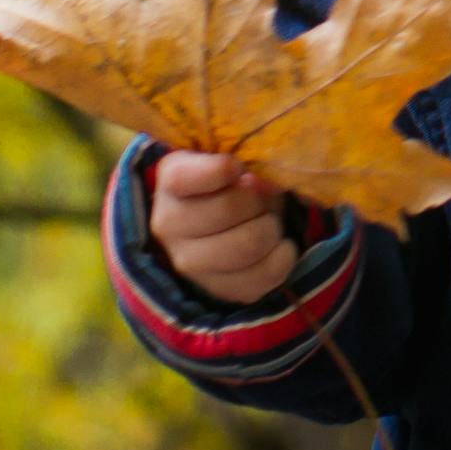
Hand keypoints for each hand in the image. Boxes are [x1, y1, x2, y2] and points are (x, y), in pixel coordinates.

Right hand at [149, 151, 296, 304]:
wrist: (231, 221)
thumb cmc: (236, 182)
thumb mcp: (240, 160)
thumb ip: (249, 162)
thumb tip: (261, 184)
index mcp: (171, 181)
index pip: (185, 177)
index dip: (222, 170)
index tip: (237, 168)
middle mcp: (168, 225)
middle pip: (229, 208)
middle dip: (258, 200)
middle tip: (259, 200)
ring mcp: (187, 263)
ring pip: (249, 245)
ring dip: (271, 228)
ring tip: (267, 222)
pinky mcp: (216, 289)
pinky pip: (262, 277)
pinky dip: (283, 258)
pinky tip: (277, 246)